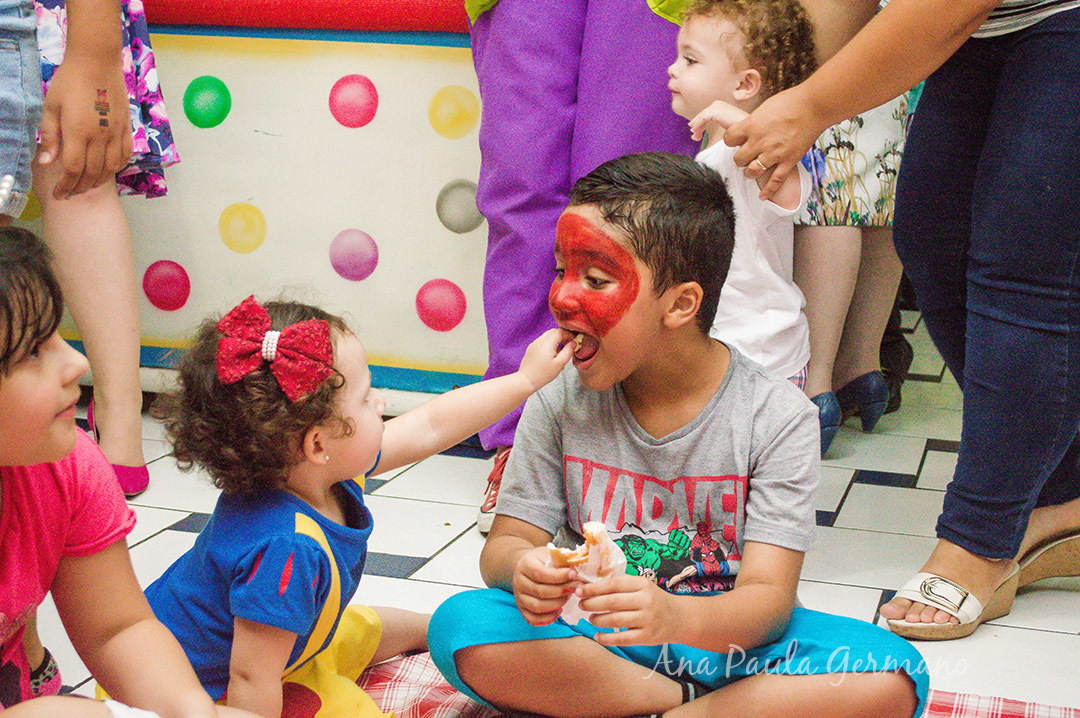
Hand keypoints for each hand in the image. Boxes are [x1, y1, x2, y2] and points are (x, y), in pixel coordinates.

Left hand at [37, 51, 132, 198]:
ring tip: (87, 185)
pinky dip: (117, 168)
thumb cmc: (70, 80)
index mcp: (78, 130)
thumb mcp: (52, 106)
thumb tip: (46, 162)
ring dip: (99, 181)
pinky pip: (125, 156)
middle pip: (93, 172)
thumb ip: (50, 136)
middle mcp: (100, 136)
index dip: (66, 185)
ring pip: (111, 168)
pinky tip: (108, 170)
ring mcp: (116, 133)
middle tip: (71, 193)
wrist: (97, 61)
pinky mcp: (127, 128)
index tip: (59, 194)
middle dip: (80, 187)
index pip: (73, 168)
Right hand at [512, 546, 578, 624]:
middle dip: (562, 591)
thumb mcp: (550, 554)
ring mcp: (518, 597)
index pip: (539, 573)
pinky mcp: (521, 609)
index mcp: (524, 564)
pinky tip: (559, 610)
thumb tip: (576, 572)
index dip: (558, 576)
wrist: (528, 567)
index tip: (574, 574)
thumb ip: (561, 561)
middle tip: (576, 587)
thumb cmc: (543, 561)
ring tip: (568, 597)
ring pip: (537, 607)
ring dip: (557, 604)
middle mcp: (518, 581)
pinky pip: (533, 619)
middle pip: (540, 591)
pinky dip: (548, 618)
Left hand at [518, 328, 574, 390]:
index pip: (560, 331)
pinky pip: (542, 341)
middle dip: (563, 336)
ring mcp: (534, 344)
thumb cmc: (544, 374)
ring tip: (561, 352)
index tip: (574, 342)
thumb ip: (568, 351)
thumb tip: (574, 342)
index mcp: (547, 343)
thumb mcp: (560, 363)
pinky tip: (552, 355)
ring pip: (548, 336)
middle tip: (569, 345)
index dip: (569, 335)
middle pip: (553, 332)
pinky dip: (549, 344)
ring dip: (556, 340)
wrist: (526, 380)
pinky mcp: (531, 348)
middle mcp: (539, 340)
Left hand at [577, 575, 679, 646]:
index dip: (593, 588)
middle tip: (581, 605)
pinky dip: (606, 638)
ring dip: (597, 620)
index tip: (579, 590)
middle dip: (591, 603)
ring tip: (590, 618)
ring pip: (615, 620)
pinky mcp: (646, 637)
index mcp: (642, 584)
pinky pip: (621, 639)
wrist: (679, 618)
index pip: (613, 584)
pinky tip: (597, 636)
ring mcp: (647, 620)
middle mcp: (645, 601)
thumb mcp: (642, 586)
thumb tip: (590, 586)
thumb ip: (621, 586)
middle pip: (612, 602)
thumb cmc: (654, 599)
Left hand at [688, 100, 747, 142]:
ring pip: (702, 117)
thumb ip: (719, 127)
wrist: (749, 130)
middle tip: (695, 137)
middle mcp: (718, 104)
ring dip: (697, 128)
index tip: (697, 134)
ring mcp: (717, 107)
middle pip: (703, 115)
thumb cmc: (741, 131)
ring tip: (696, 137)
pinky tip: (697, 133)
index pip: (707, 115)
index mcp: (721, 106)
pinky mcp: (715, 111)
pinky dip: (698, 126)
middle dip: (698, 127)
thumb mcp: (728, 127)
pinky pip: (703, 118)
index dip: (700, 124)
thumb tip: (711, 132)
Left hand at [724, 84, 826, 200]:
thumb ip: (754, 121)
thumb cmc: (792, 102)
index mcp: (752, 125)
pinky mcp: (788, 161)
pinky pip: (775, 181)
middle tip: (746, 155)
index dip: (731, 140)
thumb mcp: (765, 108)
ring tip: (752, 170)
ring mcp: (774, 153)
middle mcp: (759, 141)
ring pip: (752, 171)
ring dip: (750, 172)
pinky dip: (768, 191)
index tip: (736, 140)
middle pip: (738, 159)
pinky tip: (762, 197)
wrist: (814, 106)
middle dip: (740, 158)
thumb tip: (748, 129)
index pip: (729, 139)